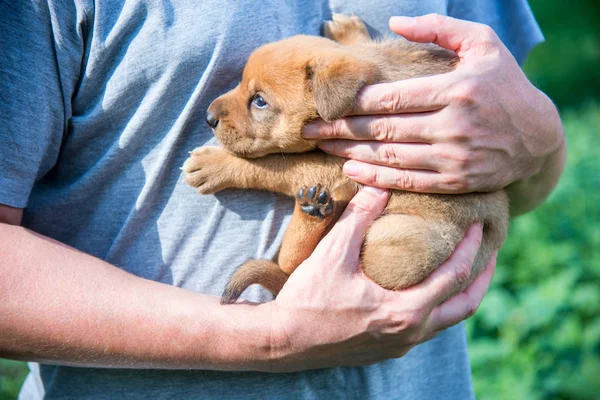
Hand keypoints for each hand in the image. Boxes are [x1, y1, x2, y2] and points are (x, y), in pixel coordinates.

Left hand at [182, 146, 237, 193]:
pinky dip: (204, 189)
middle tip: (197, 175)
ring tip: (201, 182)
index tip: (196, 168)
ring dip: (194, 182)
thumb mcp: (215, 149)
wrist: (243, 167)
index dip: (190, 166)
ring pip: (191, 181)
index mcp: (203, 154)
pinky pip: (200, 190)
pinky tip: (210, 186)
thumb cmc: (232, 157)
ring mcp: (206, 175)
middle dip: (190, 174)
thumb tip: (192, 154)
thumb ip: (202, 151)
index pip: (188, 162)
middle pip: (186, 171)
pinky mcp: (211, 186)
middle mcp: (202, 164)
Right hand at [264, 186, 496, 370]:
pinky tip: (423, 290)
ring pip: (446, 322)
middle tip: (489, 254)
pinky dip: (437, 307)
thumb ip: (358, 218)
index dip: (472, 249)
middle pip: (464, 307)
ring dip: (459, 295)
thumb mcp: (333, 254)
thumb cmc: (308, 300)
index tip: (480, 227)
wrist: (283, 341)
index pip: (455, 277)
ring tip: (461, 269)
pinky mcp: (385, 350)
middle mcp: (410, 333)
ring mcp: (399, 346)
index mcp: (405, 311)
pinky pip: (425, 328)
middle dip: (482, 279)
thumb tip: (378, 187)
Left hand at [303, 14, 564, 197]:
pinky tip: (351, 171)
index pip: (393, 98)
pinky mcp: (456, 182)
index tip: (327, 104)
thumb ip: (440, 29)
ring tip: (323, 148)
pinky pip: (408, 181)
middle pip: (384, 129)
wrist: (538, 137)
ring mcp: (455, 157)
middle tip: (309, 131)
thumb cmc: (504, 85)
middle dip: (341, 129)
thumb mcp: (482, 45)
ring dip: (351, 153)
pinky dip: (376, 177)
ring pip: (390, 156)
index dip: (355, 103)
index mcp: (457, 90)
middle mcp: (454, 125)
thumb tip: (396, 22)